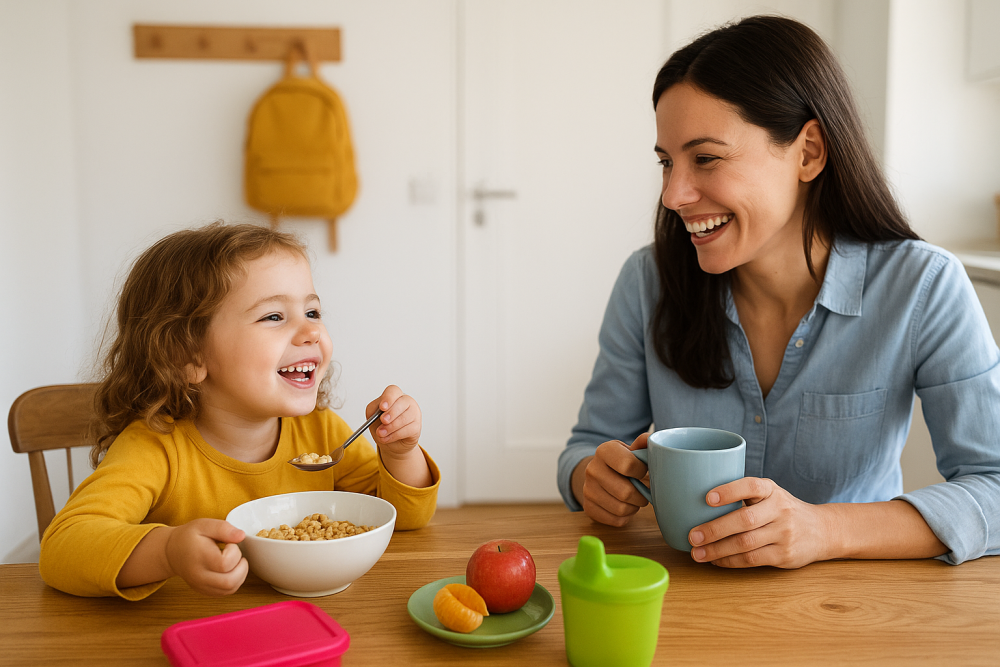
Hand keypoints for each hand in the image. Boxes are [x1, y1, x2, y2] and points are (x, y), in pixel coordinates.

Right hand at [164, 519, 247, 595]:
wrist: (172, 552)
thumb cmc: (188, 537)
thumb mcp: (204, 525)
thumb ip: (223, 528)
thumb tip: (241, 536)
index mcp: (199, 558)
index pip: (225, 564)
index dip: (234, 552)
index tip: (230, 544)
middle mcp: (199, 576)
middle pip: (229, 582)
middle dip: (242, 567)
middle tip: (236, 555)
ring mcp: (202, 586)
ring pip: (230, 589)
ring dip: (240, 575)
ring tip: (234, 561)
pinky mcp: (205, 591)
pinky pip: (226, 592)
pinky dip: (235, 582)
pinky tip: (231, 569)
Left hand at [366, 385, 421, 458]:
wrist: (390, 443)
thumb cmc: (381, 426)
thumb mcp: (372, 417)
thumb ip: (374, 412)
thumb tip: (379, 415)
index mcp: (394, 396)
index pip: (393, 391)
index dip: (388, 398)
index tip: (382, 407)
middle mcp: (406, 402)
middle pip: (402, 402)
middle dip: (391, 413)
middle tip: (383, 421)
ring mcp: (414, 413)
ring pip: (405, 417)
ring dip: (391, 427)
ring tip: (381, 433)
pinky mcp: (417, 426)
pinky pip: (408, 429)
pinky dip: (395, 435)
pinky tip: (387, 438)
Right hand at [579, 433, 650, 526]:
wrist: (599, 474)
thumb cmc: (622, 463)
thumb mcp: (631, 450)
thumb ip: (643, 444)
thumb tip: (650, 439)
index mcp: (604, 451)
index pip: (628, 465)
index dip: (642, 471)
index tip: (643, 471)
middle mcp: (592, 469)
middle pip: (625, 492)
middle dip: (641, 495)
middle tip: (643, 491)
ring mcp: (588, 490)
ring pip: (621, 509)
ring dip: (634, 507)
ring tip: (634, 499)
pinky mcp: (588, 508)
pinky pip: (616, 520)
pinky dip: (626, 517)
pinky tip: (624, 506)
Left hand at [688, 477, 830, 567]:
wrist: (822, 530)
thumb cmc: (782, 509)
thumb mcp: (769, 494)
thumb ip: (743, 495)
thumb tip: (696, 502)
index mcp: (771, 490)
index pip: (751, 486)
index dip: (729, 491)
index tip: (707, 498)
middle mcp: (780, 509)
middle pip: (744, 520)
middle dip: (715, 529)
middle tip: (692, 536)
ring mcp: (784, 533)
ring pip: (746, 543)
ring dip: (717, 550)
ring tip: (697, 553)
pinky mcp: (784, 555)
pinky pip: (752, 559)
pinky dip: (730, 561)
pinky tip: (715, 560)